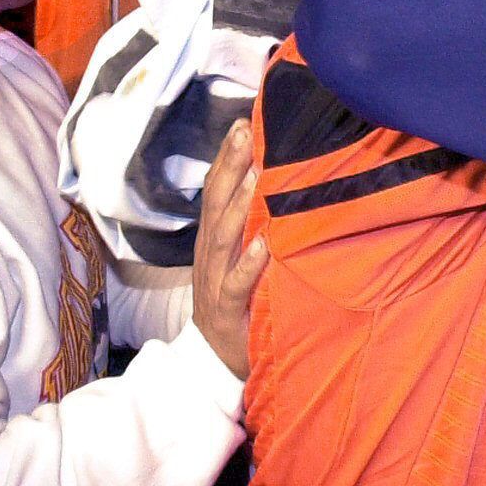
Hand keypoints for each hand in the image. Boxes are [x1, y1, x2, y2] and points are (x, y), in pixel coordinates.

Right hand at [189, 120, 266, 379]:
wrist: (213, 362)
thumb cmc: (236, 304)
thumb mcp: (239, 260)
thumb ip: (252, 226)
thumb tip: (274, 185)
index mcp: (213, 240)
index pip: (215, 191)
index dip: (226, 158)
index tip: (242, 122)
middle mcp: (211, 255)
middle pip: (216, 204)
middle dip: (230, 166)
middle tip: (245, 131)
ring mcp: (216, 282)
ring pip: (223, 237)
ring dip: (239, 204)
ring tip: (256, 174)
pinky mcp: (228, 311)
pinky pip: (237, 284)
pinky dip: (249, 263)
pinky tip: (264, 244)